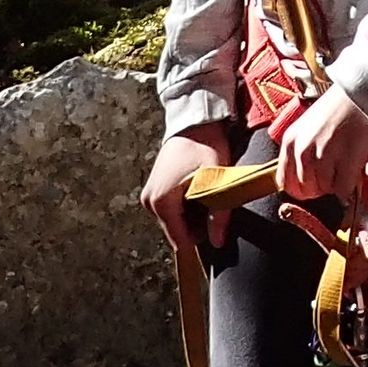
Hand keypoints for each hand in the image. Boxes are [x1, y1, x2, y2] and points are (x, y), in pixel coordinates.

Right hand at [139, 122, 239, 248]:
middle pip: (177, 230)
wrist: (194, 123)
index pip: (179, 238)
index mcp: (161, 201)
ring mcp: (149, 196)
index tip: (215, 230)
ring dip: (192, 216)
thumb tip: (218, 242)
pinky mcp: (153, 190)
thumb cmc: (205, 147)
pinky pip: (171, 210)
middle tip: (213, 204)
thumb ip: (218, 214)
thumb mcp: (216, 180)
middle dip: (197, 225)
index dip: (200, 238)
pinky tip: (196, 192)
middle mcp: (149, 201)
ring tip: (206, 195)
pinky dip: (185, 207)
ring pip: (175, 220)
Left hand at [274, 84, 367, 207]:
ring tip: (345, 164)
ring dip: (337, 183)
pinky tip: (354, 169)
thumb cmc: (339, 108)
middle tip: (332, 174)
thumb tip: (305, 179)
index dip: (301, 187)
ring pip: (326, 190)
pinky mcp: (345, 162)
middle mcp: (302, 150)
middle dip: (320, 187)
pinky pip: (344, 189)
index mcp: (291, 141)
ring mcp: (323, 156)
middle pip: (306, 190)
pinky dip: (350, 185)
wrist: (364, 94)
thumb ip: (301, 151)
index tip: (313, 185)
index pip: (285, 182)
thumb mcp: (308, 127)